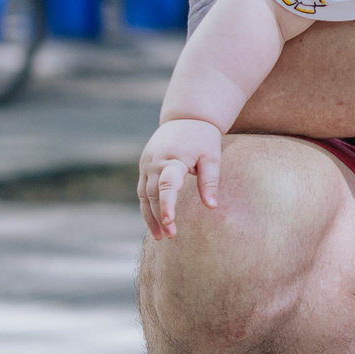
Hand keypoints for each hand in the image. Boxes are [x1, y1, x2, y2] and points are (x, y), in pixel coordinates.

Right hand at [140, 118, 222, 239]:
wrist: (186, 117)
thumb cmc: (203, 138)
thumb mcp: (211, 157)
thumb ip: (210, 181)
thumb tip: (212, 207)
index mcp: (172, 159)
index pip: (167, 186)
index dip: (167, 205)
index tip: (170, 222)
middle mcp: (154, 163)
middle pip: (152, 194)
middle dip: (159, 216)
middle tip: (170, 236)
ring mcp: (146, 165)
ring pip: (143, 195)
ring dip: (150, 216)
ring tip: (161, 236)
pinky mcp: (145, 167)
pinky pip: (142, 190)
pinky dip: (146, 206)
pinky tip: (155, 222)